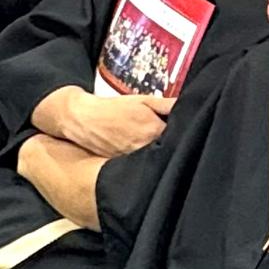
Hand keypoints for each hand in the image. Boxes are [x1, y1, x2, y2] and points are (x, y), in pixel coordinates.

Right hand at [58, 90, 174, 156]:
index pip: (180, 136)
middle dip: (171, 144)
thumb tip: (184, 105)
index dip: (183, 132)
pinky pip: (140, 166)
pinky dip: (144, 161)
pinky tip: (140, 153)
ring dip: (157, 154)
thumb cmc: (113, 109)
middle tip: (169, 136)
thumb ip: (166, 104)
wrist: (84, 119)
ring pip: (154, 160)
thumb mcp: (142, 100)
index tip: (183, 129)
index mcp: (153, 131)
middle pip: (168, 150)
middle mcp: (145, 149)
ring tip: (151, 144)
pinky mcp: (124, 168)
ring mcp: (134, 161)